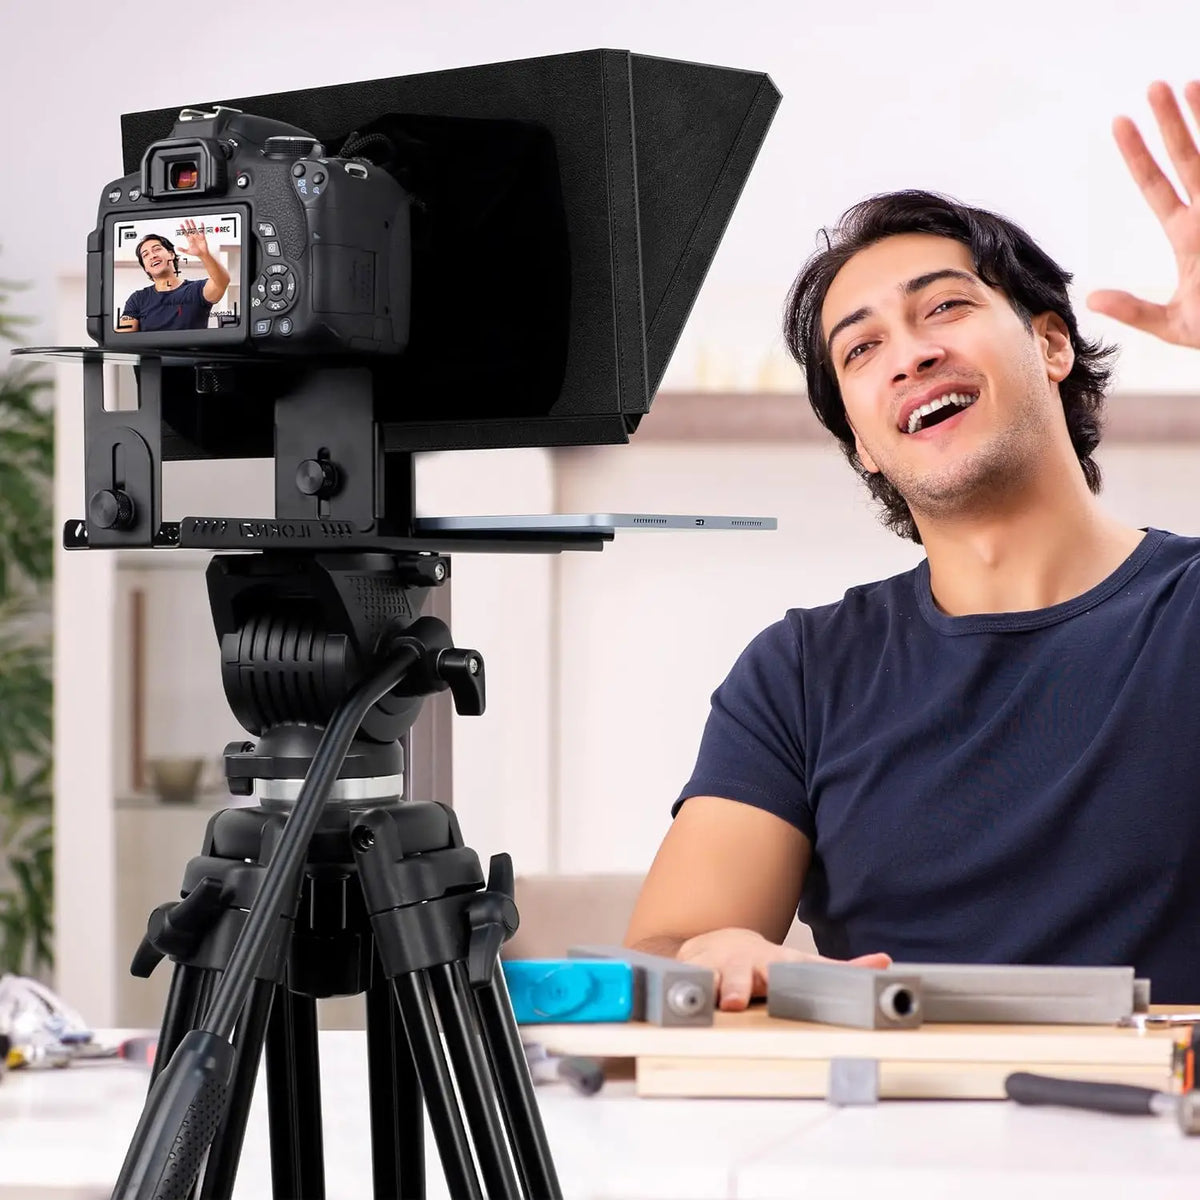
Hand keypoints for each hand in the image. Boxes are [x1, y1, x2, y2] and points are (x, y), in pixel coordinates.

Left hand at [177, 217, 209, 258]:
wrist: (202, 254)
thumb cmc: (196, 253)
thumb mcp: (188, 252)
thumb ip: (182, 250)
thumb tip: (176, 248)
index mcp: (189, 239)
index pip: (185, 233)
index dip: (183, 229)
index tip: (181, 225)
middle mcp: (193, 236)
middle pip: (190, 229)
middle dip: (187, 225)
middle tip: (185, 220)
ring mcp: (197, 236)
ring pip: (195, 229)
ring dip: (193, 224)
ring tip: (191, 220)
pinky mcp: (202, 237)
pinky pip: (202, 231)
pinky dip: (202, 227)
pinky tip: (201, 223)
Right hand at [675, 927, 891, 1011]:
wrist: (715, 944)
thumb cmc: (763, 961)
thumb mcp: (799, 963)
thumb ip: (839, 967)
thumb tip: (886, 962)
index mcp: (776, 962)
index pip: (802, 968)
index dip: (819, 974)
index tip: (842, 975)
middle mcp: (748, 964)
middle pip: (744, 975)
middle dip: (741, 986)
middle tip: (740, 999)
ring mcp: (719, 970)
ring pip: (714, 979)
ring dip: (717, 989)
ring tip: (722, 1002)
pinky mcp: (693, 975)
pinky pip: (686, 983)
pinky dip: (684, 990)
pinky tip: (680, 998)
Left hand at [1087, 81, 1199, 348]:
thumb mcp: (1175, 324)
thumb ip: (1135, 311)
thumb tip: (1093, 299)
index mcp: (1188, 236)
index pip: (1156, 186)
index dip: (1137, 155)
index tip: (1118, 122)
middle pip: (1189, 158)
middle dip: (1173, 122)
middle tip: (1153, 86)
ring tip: (1190, 84)